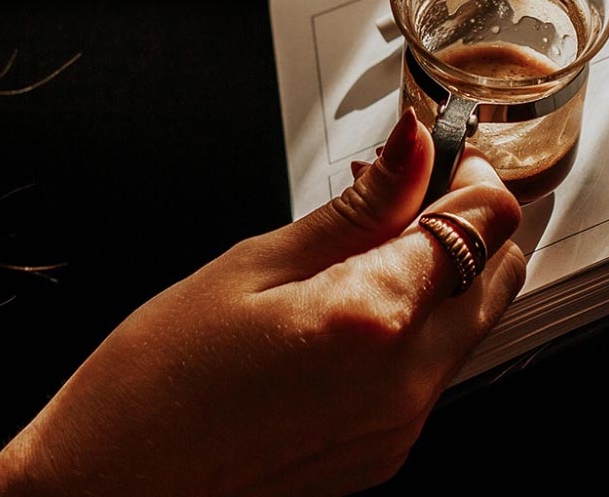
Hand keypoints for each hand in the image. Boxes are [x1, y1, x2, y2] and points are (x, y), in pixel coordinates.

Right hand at [0, 109, 525, 495]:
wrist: (111, 486)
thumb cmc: (162, 375)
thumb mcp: (258, 262)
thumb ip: (359, 207)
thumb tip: (414, 146)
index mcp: (374, 320)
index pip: (482, 226)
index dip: (474, 177)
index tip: (446, 157)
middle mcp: (405, 385)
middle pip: (497, 277)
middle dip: (471, 224)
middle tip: (414, 192)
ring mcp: (399, 430)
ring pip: (469, 327)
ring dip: (445, 274)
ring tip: (371, 245)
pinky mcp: (383, 457)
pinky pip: (431, 374)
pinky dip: (416, 327)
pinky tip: (354, 305)